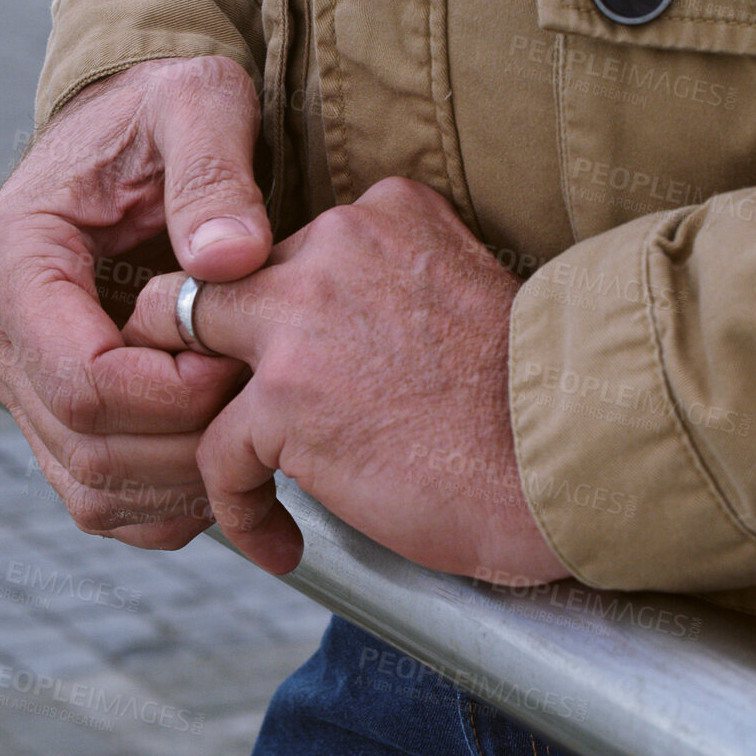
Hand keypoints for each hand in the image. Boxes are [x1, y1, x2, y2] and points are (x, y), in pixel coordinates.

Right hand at [0, 56, 268, 548]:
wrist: (133, 128)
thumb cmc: (159, 108)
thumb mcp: (198, 103)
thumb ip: (214, 171)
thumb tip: (227, 257)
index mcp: (12, 257)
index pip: (81, 378)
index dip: (172, 393)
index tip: (239, 362)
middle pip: (88, 446)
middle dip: (188, 441)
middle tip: (260, 394)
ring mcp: (18, 378)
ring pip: (93, 488)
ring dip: (184, 482)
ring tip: (250, 426)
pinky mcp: (51, 413)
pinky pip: (102, 498)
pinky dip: (169, 500)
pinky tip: (225, 456)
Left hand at [123, 177, 570, 582]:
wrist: (572, 460)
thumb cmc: (536, 403)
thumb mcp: (464, 291)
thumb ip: (391, 287)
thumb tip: (341, 340)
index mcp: (383, 213)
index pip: (283, 248)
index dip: (269, 312)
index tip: (283, 369)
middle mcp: (333, 246)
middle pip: (214, 282)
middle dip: (196, 346)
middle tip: (204, 407)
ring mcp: (300, 321)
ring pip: (183, 350)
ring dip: (191, 418)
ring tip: (227, 478)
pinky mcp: (285, 402)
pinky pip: (215, 453)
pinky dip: (236, 508)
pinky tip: (278, 542)